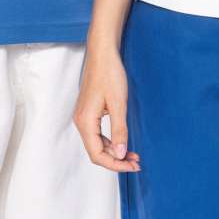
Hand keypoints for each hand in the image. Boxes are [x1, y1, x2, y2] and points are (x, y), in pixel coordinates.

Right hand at [72, 40, 139, 172]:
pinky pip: (98, 134)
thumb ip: (119, 131)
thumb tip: (120, 154)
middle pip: (96, 152)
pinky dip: (111, 141)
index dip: (115, 164)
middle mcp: (81, 121)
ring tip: (134, 155)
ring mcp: (84, 117)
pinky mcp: (89, 112)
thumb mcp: (118, 103)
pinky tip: (123, 141)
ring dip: (114, 151)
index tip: (133, 166)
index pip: (97, 154)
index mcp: (85, 121)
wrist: (103, 53)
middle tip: (137, 162)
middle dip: (117, 160)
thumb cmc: (110, 73)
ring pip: (97, 143)